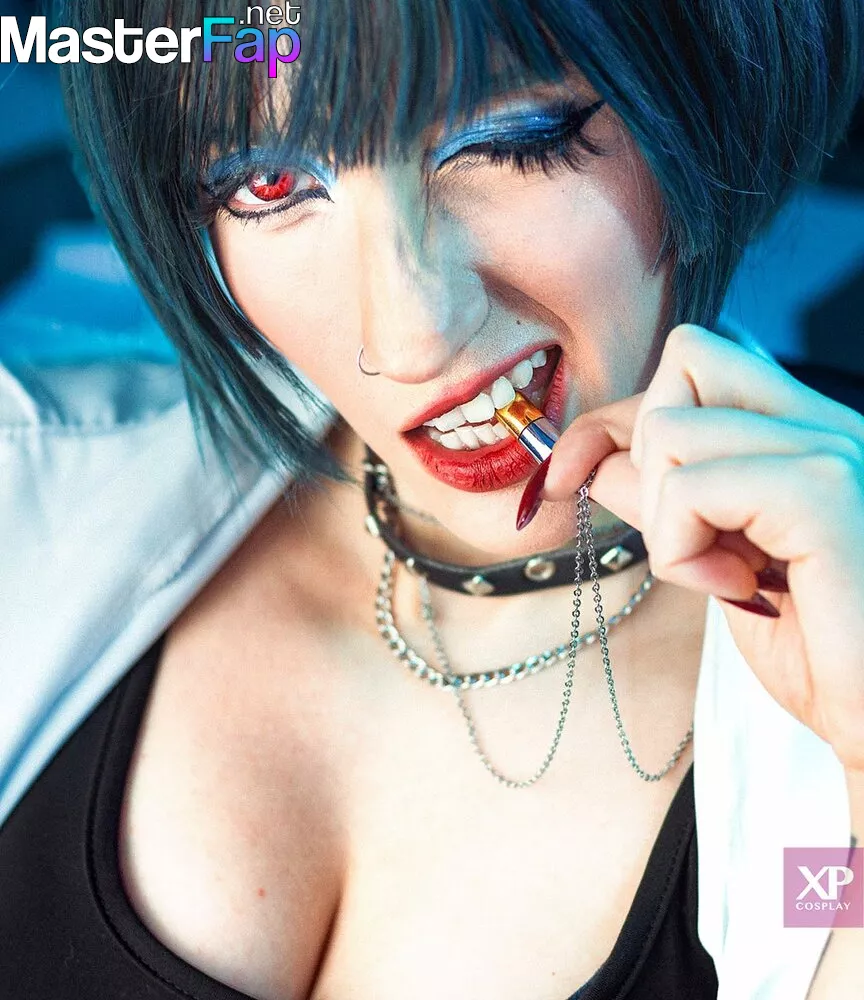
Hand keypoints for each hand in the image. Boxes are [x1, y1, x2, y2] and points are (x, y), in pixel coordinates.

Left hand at [540, 324, 863, 769]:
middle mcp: (831, 423)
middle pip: (684, 359)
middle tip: (684, 537)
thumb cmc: (822, 651)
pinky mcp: (823, 491)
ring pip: (671, 428)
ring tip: (722, 573)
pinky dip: (681, 549)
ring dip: (666, 518)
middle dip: (645, 451)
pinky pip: (688, 487)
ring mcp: (833, 449)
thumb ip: (668, 496)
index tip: (568, 473)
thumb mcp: (723, 557)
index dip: (616, 415)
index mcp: (811, 433)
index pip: (693, 365)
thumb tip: (595, 457)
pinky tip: (737, 589)